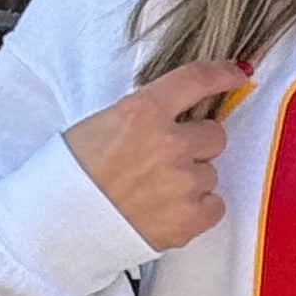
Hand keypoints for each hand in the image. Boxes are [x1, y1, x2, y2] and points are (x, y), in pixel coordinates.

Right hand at [65, 59, 237, 250]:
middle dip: (197, 144)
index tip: (238, 73)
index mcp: (143, 111)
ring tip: (155, 191)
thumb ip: (147, 116)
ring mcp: (183, 182)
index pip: (196, 81)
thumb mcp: (104, 123)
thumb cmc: (73, 172)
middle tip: (166, 159)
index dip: (222, 74)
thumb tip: (181, 114)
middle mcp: (169, 143)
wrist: (58, 223)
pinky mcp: (191, 218)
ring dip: (191, 179)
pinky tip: (168, 210)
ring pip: (211, 173)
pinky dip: (197, 209)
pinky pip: (215, 204)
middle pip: (215, 135)